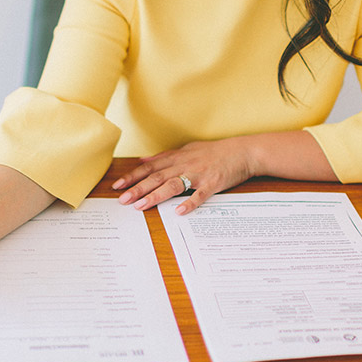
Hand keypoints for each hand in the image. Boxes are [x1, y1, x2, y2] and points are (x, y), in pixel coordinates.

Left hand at [113, 137, 255, 214]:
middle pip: (157, 176)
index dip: (133, 176)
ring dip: (156, 195)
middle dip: (138, 188)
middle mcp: (185, 164)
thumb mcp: (187, 149)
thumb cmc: (215, 152)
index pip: (150, 167)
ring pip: (173, 184)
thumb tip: (143, 160)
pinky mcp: (212, 183)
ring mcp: (198, 174)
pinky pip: (199, 194)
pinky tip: (178, 211)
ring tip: (141, 206)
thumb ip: (165, 156)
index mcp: (178, 157)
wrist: (242, 152)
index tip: (118, 186)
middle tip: (123, 199)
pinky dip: (189, 203)